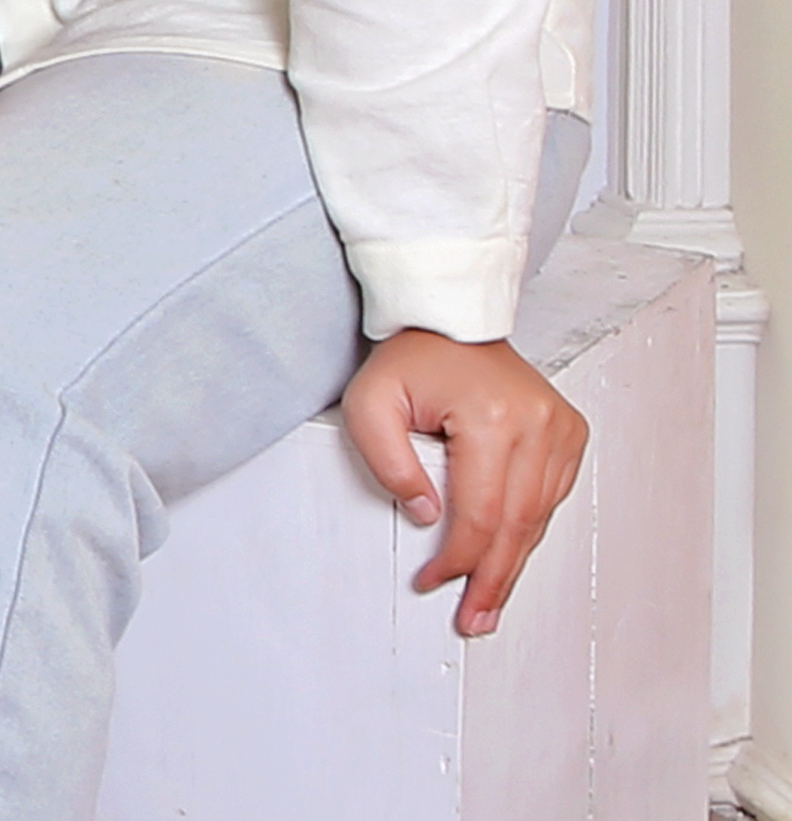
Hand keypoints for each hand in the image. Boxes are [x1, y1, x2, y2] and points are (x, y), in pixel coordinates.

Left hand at [343, 328, 588, 636]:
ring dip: (512, 563)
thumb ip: (389, 463)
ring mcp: (561, 429)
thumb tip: (427, 516)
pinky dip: (527, 530)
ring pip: (538, 518)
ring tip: (489, 603)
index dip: (459, 558)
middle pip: (516, 525)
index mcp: (492, 419)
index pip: (481, 513)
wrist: (451, 318)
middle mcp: (538, 425)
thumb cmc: (409, 359)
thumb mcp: (369, 403)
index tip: (433, 583)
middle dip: (492, 580)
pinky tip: (507, 555)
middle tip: (475, 621)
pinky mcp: (570, 434)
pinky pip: (550, 498)